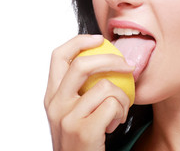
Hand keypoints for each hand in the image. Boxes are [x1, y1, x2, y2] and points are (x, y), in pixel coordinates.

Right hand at [44, 35, 132, 150]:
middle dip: (110, 59)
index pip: (58, 55)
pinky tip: (116, 123)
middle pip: (81, 64)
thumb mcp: (71, 112)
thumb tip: (104, 62)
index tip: (99, 38)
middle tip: (128, 65)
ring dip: (123, 97)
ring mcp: (68, 118)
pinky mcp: (84, 130)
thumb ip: (79, 90)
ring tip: (120, 110)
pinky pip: (113, 104)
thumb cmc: (81, 140)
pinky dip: (122, 110)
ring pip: (105, 86)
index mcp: (51, 95)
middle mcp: (55, 104)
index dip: (79, 41)